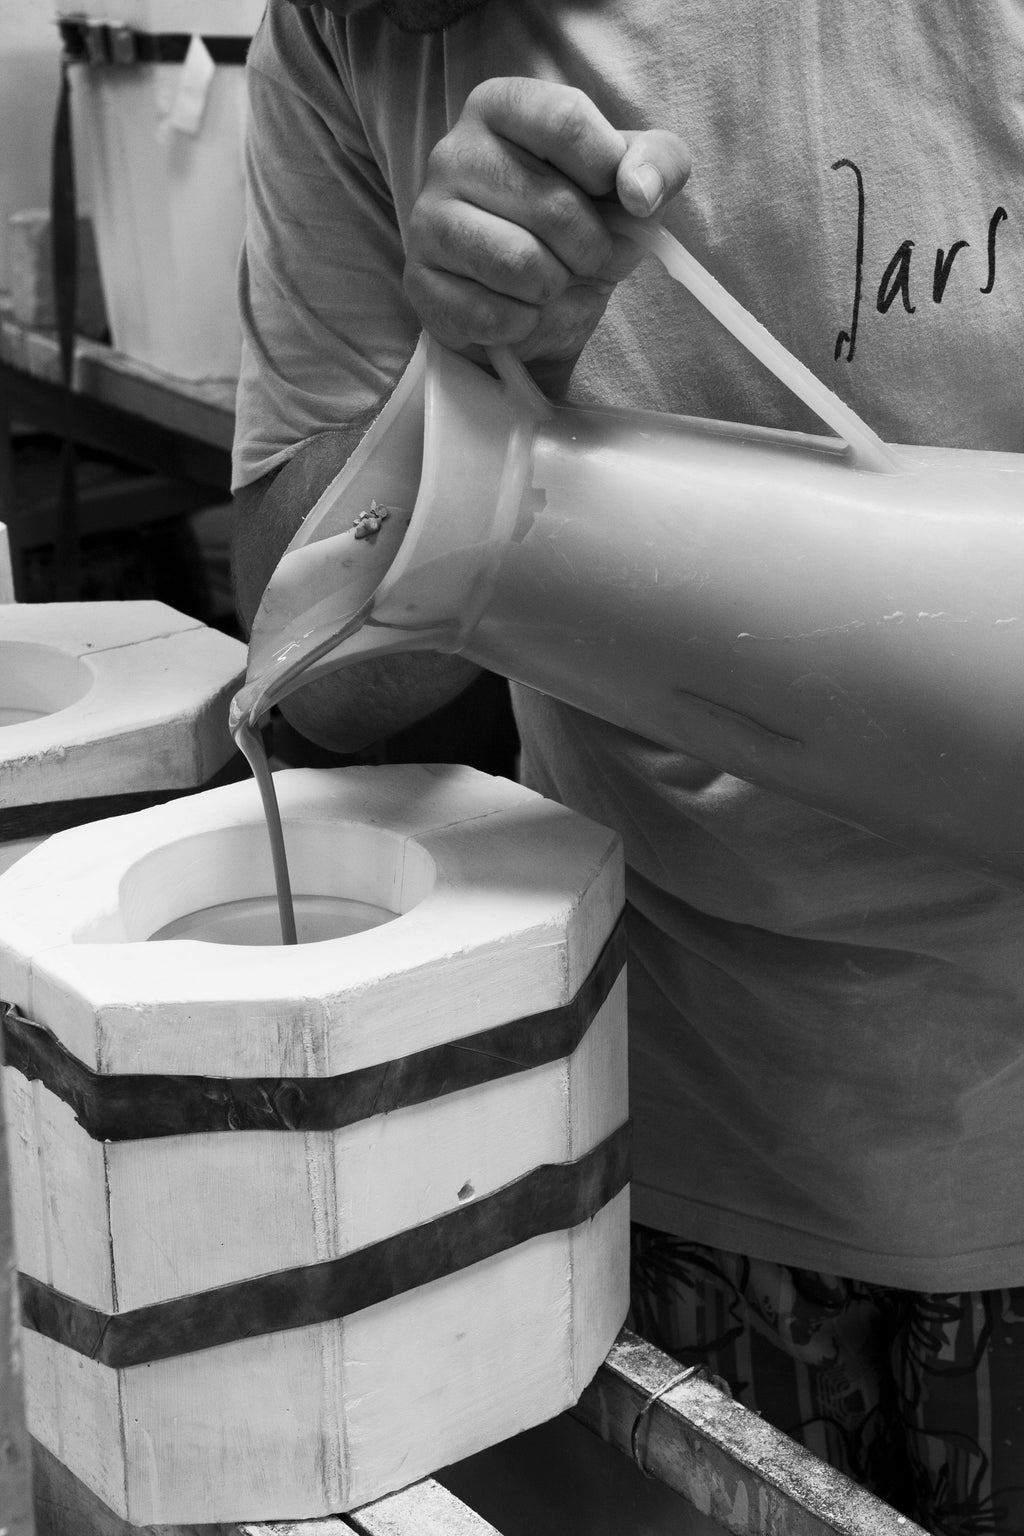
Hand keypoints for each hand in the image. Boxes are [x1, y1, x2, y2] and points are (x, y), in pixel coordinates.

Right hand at [404, 76, 690, 379]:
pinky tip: (517, 310)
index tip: (615, 198)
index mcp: (501, 106)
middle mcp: (452, 152)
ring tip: (549, 284)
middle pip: (552, 203)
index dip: (607, 172)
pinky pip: (492, 312)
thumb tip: (639, 193)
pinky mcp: (420, 281)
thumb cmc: (579, 232)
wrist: (533, 308)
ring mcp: (427, 218)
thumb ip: (658, 164)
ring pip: (518, 263)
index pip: (566, 119)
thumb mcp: (631, 187)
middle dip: (590, 248)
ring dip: (554, 287)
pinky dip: (523, 323)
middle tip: (586, 259)